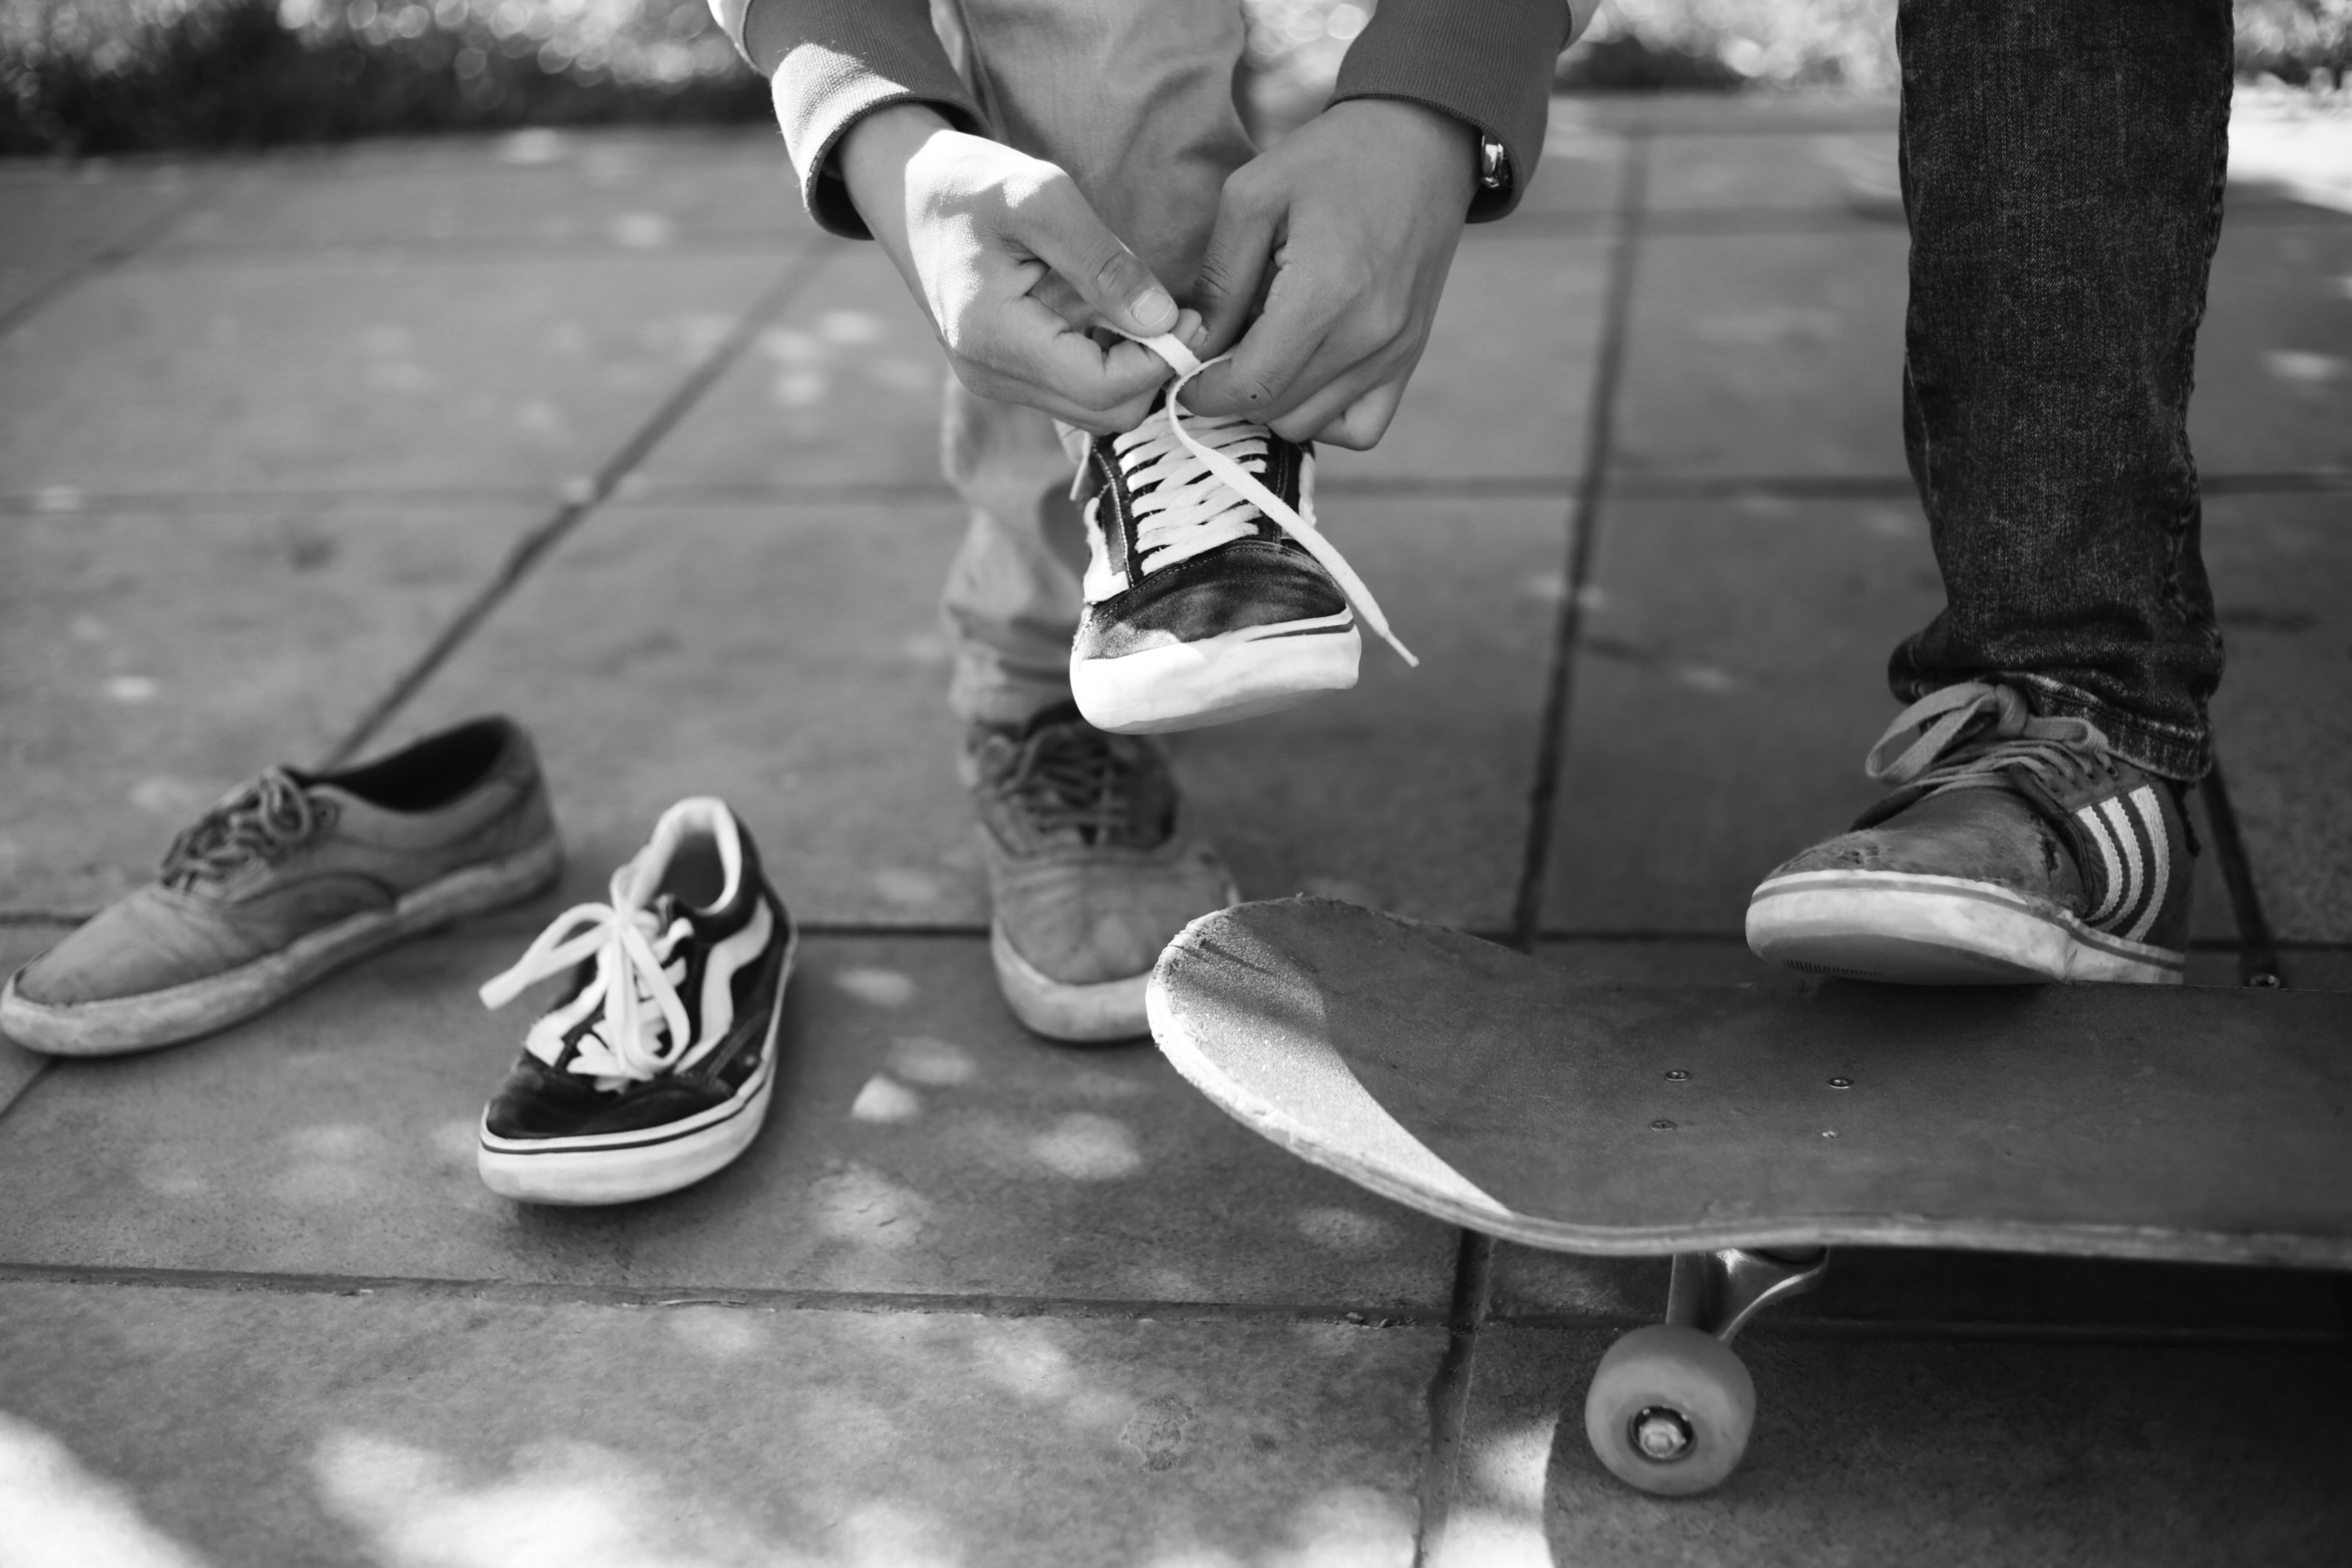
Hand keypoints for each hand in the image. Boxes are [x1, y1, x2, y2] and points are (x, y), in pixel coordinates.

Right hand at [839, 105, 1201, 432]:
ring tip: (1146, 310)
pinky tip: (1115, 317)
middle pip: (1105, 414)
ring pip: (1092, 410)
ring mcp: (995, 381)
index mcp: (996, 338)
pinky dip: (1107, 364)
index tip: (1193, 315)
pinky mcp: (1003, 374)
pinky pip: (1073, 390)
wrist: (906, 189)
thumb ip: (1104, 263)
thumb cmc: (971, 182)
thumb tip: (1162, 321)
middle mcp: (993, 376)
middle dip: (1153, 372)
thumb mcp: (1042, 198)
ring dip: (1132, 370)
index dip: (1160, 361)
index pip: (1104, 389)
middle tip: (1180, 315)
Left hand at [1185, 98, 1477, 449]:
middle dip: (1233, 395)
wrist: (1422, 142)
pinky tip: (1304, 375)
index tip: (1186, 373)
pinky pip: (1361, 428)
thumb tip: (1196, 343)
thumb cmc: (1334, 159)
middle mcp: (1367, 336)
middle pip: (1277, 412)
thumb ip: (1221, 278)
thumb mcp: (1254, 196)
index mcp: (1324, 294)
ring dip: (1274, 404)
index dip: (1205, 391)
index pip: (1252, 387)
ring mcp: (1394, 353)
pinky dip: (1325, 416)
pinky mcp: (1410, 357)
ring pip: (1312, 426)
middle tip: (1219, 354)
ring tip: (1262, 355)